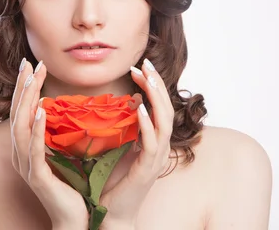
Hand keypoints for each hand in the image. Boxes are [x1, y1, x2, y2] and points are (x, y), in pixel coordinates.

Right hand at [10, 59, 89, 228]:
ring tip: (33, 80)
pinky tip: (40, 111)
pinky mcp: (36, 177)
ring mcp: (26, 166)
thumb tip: (64, 107)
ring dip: (26, 101)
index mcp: (26, 148)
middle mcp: (21, 155)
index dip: (25, 87)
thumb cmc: (72, 186)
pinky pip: (34, 149)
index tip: (33, 64)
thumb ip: (59, 132)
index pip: (22, 111)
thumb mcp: (63, 153)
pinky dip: (35, 128)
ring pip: (20, 127)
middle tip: (31, 63)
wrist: (76, 218)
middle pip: (17, 114)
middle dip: (24, 87)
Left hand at [98, 58, 173, 228]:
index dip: (151, 86)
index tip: (139, 67)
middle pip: (166, 108)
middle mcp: (160, 147)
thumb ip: (127, 129)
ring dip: (156, 97)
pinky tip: (140, 108)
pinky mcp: (148, 168)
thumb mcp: (121, 149)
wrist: (112, 215)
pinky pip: (152, 142)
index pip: (158, 106)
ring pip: (164, 121)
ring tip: (146, 77)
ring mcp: (157, 158)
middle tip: (144, 63)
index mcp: (154, 141)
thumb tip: (127, 106)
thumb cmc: (114, 184)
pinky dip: (147, 123)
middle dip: (156, 84)